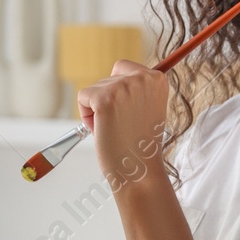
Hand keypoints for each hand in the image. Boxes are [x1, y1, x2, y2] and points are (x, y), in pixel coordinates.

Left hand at [75, 59, 168, 190]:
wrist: (139, 171)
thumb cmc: (141, 144)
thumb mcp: (147, 108)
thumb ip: (137, 90)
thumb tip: (117, 75)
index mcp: (157, 78)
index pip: (122, 68)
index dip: (118, 92)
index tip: (130, 114)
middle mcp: (142, 77)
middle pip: (106, 78)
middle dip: (107, 102)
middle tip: (122, 126)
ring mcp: (123, 86)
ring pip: (94, 89)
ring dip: (97, 111)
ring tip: (115, 130)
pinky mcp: (104, 99)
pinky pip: (83, 98)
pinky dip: (86, 116)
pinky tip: (103, 130)